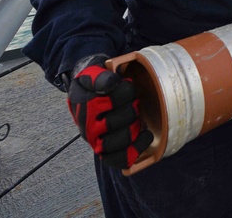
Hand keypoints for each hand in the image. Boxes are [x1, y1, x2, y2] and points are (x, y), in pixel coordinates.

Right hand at [66, 54, 153, 168]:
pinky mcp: (106, 154)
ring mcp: (97, 143)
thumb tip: (111, 83)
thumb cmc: (95, 83)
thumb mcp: (92, 72)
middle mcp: (88, 128)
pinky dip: (137, 148)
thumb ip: (99, 76)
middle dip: (131, 108)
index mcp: (85, 107)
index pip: (115, 98)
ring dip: (134, 127)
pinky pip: (122, 159)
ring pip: (121, 141)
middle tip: (132, 102)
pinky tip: (145, 134)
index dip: (127, 90)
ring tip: (136, 117)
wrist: (86, 96)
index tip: (124, 85)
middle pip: (119, 120)